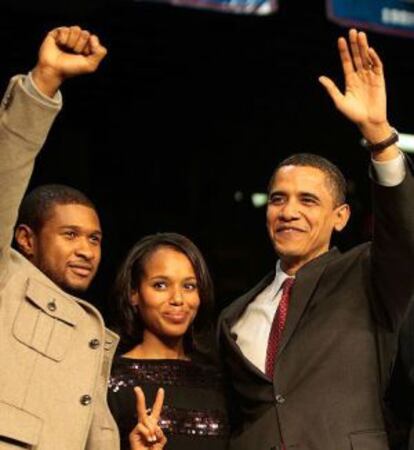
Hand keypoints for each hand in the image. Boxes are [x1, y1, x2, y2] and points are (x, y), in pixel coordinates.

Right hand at [32, 26, 106, 96]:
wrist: (54, 70)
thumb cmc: (72, 68)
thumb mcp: (90, 65)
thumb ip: (100, 53)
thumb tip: (93, 37)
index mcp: (87, 47)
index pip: (94, 38)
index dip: (89, 47)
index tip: (84, 55)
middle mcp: (78, 40)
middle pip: (85, 33)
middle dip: (80, 45)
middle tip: (74, 53)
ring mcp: (68, 35)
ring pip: (76, 29)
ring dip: (72, 42)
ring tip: (67, 49)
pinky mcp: (57, 32)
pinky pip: (65, 29)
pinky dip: (63, 39)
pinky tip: (59, 44)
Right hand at [129, 387, 166, 449]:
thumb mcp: (160, 441)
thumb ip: (160, 433)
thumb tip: (153, 427)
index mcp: (152, 426)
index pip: (156, 411)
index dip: (159, 400)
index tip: (161, 389)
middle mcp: (144, 426)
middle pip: (141, 409)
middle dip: (139, 398)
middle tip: (136, 388)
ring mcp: (137, 430)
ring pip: (146, 420)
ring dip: (152, 431)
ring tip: (152, 441)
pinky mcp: (133, 434)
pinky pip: (142, 427)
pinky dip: (147, 433)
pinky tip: (148, 441)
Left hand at [319, 29, 392, 145]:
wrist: (368, 122)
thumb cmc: (353, 114)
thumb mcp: (339, 101)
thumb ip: (331, 88)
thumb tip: (320, 78)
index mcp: (350, 80)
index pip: (346, 62)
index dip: (344, 51)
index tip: (340, 40)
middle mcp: (360, 76)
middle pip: (356, 57)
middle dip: (354, 44)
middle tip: (352, 31)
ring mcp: (370, 77)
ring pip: (366, 58)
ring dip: (363, 47)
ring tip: (360, 35)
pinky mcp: (379, 79)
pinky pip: (377, 66)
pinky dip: (373, 58)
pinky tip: (368, 51)